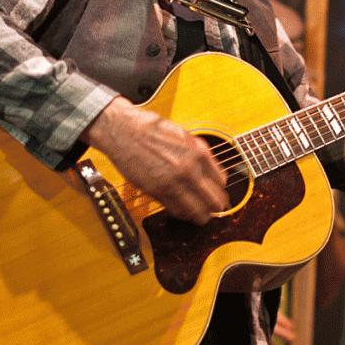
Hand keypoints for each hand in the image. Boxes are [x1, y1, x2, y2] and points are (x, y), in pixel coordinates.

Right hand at [82, 96, 227, 224]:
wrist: (123, 130)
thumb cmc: (150, 129)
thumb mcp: (183, 136)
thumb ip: (198, 155)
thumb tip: (210, 173)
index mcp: (199, 152)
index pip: (221, 181)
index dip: (219, 189)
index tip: (215, 192)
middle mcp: (190, 168)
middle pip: (215, 200)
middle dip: (215, 206)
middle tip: (212, 208)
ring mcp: (174, 182)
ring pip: (198, 212)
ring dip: (201, 215)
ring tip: (199, 214)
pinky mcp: (157, 191)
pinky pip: (178, 211)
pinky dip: (183, 214)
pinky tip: (183, 211)